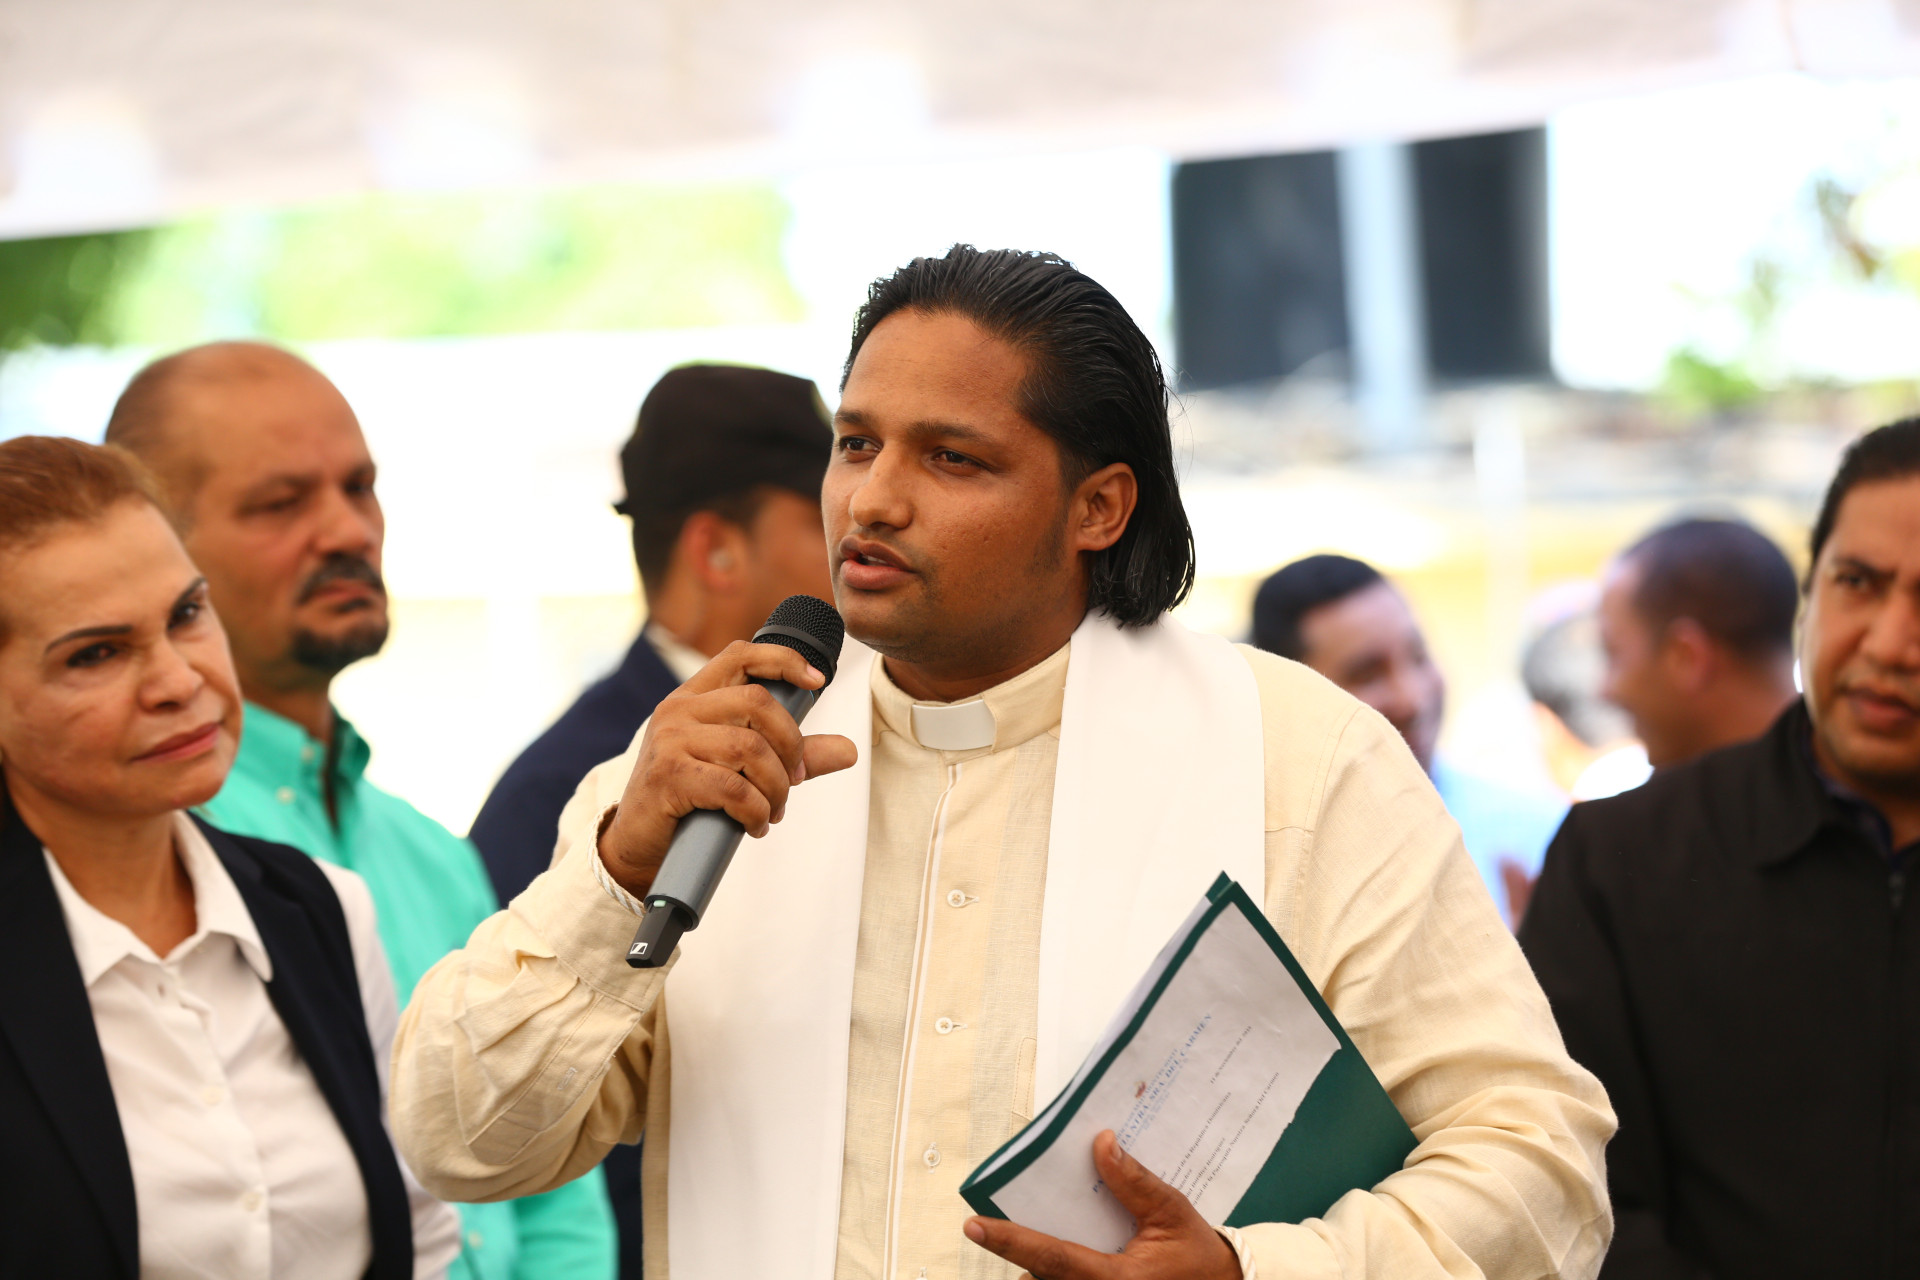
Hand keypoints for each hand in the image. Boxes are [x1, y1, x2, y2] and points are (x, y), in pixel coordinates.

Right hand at [597, 640, 857, 896]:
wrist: (638, 845)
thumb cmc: (691, 800)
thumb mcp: (741, 769)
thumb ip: (791, 756)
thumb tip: (849, 750)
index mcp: (694, 697)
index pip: (741, 655)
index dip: (784, 660)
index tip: (817, 682)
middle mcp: (678, 710)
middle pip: (758, 702)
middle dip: (791, 745)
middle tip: (796, 781)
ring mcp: (670, 741)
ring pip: (749, 748)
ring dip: (776, 787)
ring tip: (772, 810)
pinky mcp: (668, 777)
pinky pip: (733, 788)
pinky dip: (755, 811)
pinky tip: (754, 825)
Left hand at [962, 1131, 1240, 1279]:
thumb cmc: (1200, 1257)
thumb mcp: (1172, 1212)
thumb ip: (1134, 1182)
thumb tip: (1101, 1143)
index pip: (1053, 1258)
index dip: (1010, 1241)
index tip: (973, 1225)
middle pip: (1041, 1279)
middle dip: (1022, 1256)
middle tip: (1000, 1224)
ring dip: (1041, 1269)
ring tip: (1034, 1237)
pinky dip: (1059, 1275)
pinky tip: (1068, 1254)